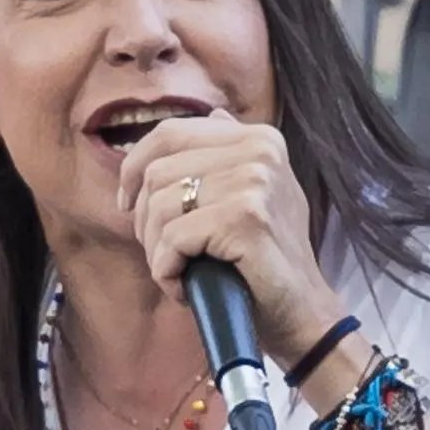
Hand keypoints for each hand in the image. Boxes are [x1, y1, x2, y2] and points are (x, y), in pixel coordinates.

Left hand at [118, 110, 335, 336]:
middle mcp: (259, 150)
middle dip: (143, 219)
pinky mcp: (245, 217)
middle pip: (158, 172)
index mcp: (258, 138)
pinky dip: (166, 270)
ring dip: (155, 250)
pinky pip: (173, 238)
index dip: (134, 168)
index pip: (171, 133)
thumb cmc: (267, 261)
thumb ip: (232, 154)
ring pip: (160, 206)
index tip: (127, 204)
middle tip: (163, 254)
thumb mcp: (258, 193)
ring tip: (178, 273)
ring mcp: (254, 180)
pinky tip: (185, 287)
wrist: (302, 314)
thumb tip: (213, 115)